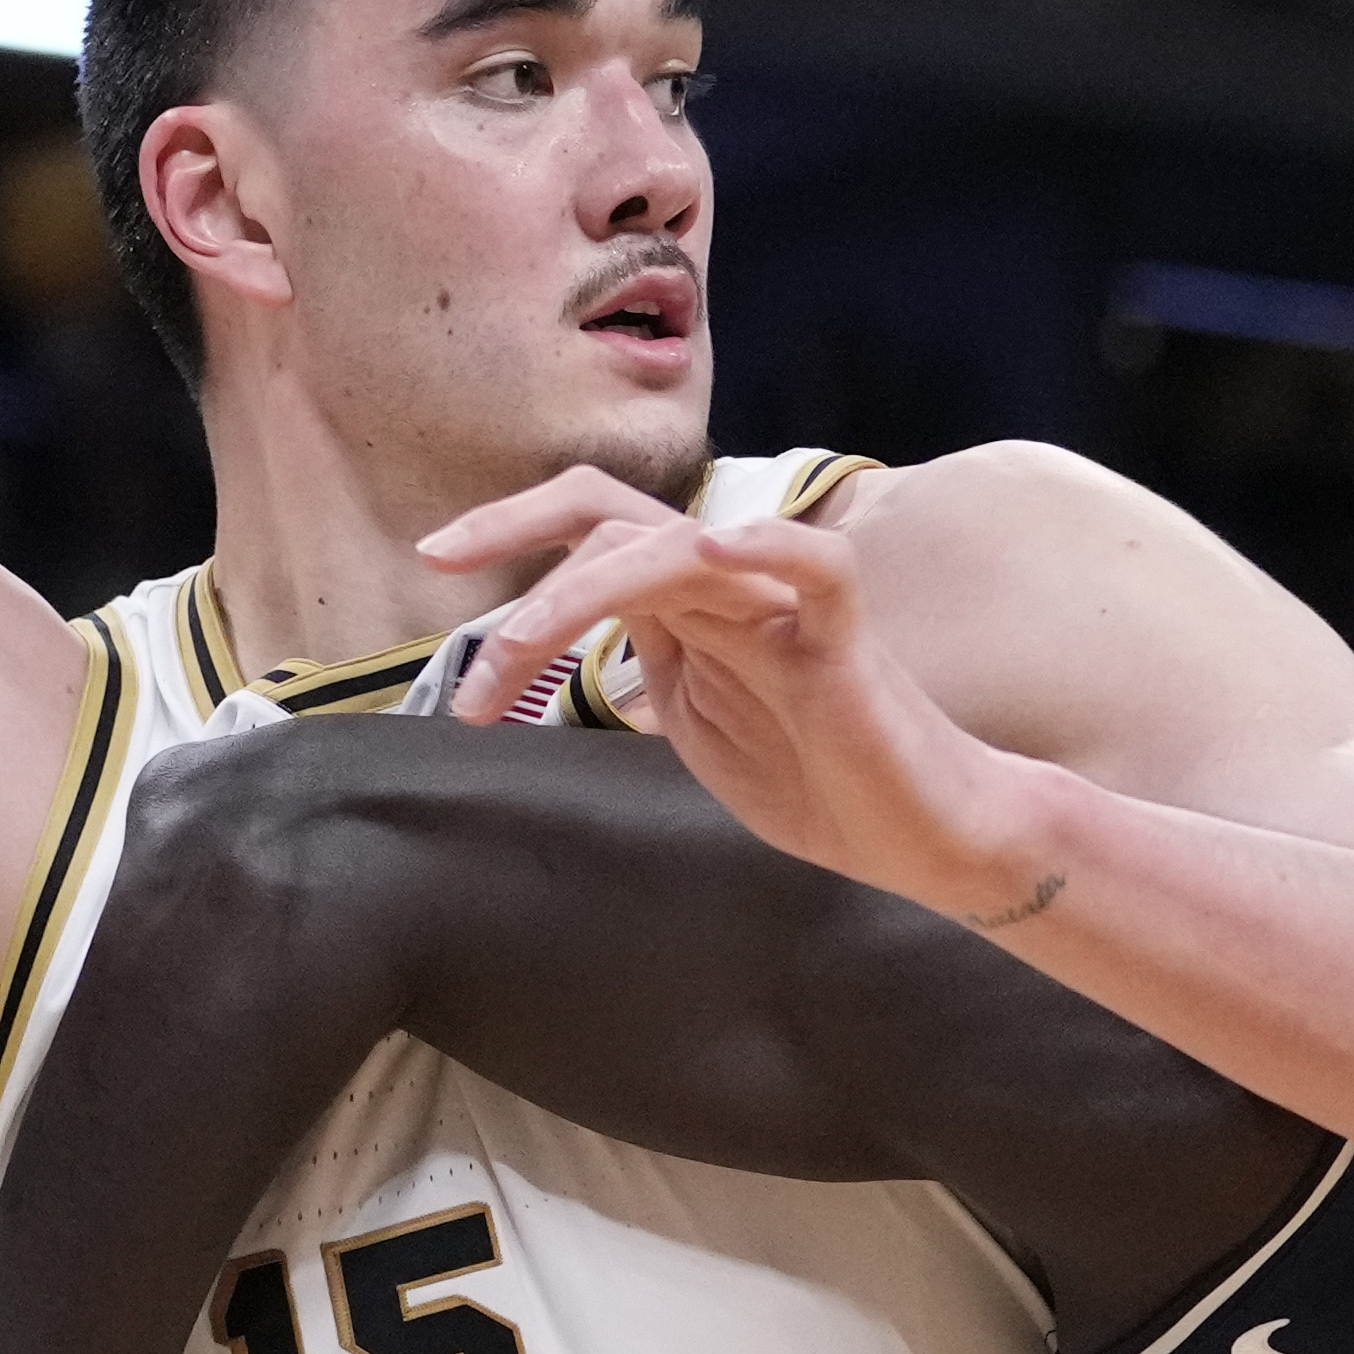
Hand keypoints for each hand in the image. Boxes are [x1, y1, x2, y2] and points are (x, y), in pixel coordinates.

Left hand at [410, 475, 1065, 927]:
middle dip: (516, 540)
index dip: (513, 528)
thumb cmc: (816, 781)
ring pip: (678, 546)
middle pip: (618, 518)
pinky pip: (814, 565)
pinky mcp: (846, 640)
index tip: (436, 563)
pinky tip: (711, 550)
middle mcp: (730, 587)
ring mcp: (786, 606)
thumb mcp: (696, 727)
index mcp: (690, 607)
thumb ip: (644, 673)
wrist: (917, 835)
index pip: (595, 531)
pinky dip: (762, 546)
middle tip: (443, 584)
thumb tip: (561, 659)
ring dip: (580, 592)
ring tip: (517, 649)